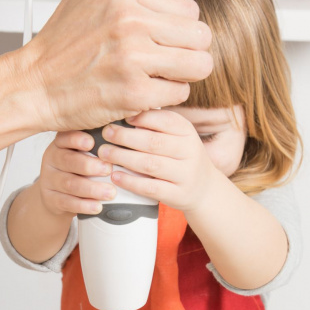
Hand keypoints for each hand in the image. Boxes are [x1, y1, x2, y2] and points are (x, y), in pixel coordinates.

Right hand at [20, 0, 212, 132]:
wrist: (34, 86)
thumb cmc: (56, 48)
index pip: (188, 8)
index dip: (183, 27)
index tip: (171, 39)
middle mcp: (131, 19)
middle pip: (200, 35)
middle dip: (191, 51)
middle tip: (176, 61)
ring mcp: (134, 57)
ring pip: (198, 65)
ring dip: (186, 74)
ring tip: (167, 77)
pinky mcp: (135, 92)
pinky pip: (179, 92)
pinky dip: (167, 97)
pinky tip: (149, 94)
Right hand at [38, 131, 115, 216]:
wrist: (58, 196)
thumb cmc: (79, 170)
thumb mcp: (83, 154)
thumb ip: (98, 146)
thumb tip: (125, 135)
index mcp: (61, 144)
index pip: (65, 137)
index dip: (77, 139)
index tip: (92, 142)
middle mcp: (52, 159)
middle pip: (68, 161)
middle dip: (89, 165)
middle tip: (108, 169)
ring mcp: (49, 180)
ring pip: (69, 184)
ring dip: (91, 188)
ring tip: (110, 192)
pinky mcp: (50, 199)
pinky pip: (67, 202)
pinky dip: (84, 205)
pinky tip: (97, 207)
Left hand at [96, 110, 215, 213]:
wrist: (205, 190)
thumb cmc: (182, 159)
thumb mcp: (177, 138)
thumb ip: (157, 127)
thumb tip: (127, 114)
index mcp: (187, 132)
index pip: (165, 120)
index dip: (141, 117)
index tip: (121, 116)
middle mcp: (189, 151)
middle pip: (154, 142)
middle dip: (125, 137)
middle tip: (106, 133)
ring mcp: (185, 175)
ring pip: (150, 164)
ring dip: (124, 158)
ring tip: (104, 153)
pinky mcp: (178, 195)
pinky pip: (151, 188)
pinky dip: (131, 182)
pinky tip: (115, 176)